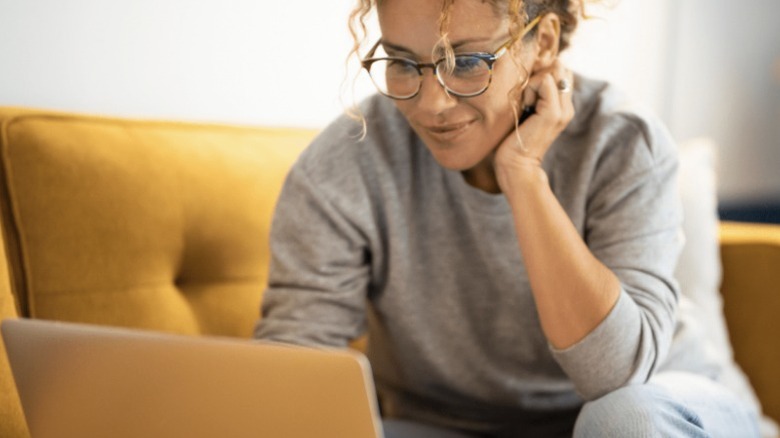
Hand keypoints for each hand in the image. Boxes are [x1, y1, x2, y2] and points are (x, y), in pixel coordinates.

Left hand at [494, 60, 573, 187]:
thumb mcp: (525, 110)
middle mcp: (567, 107)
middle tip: (526, 99)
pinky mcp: (553, 113)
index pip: (561, 71)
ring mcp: (563, 110)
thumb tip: (533, 70)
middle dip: (538, 75)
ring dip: (532, 83)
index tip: (527, 94)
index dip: (542, 73)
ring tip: (524, 105)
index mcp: (562, 106)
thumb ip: (533, 92)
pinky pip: (544, 81)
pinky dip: (529, 89)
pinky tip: (524, 107)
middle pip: (559, 68)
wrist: (515, 165)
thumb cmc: (513, 139)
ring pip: (552, 72)